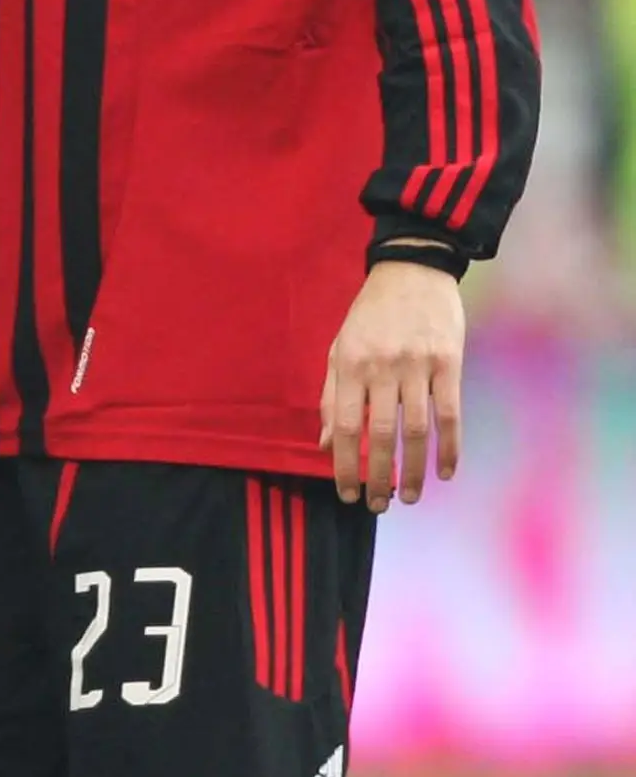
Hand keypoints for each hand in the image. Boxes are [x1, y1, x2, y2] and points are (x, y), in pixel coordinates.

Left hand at [321, 258, 465, 508]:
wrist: (412, 271)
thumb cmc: (370, 316)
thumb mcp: (339, 349)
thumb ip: (332, 396)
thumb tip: (326, 444)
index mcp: (350, 366)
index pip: (346, 427)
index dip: (346, 465)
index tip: (347, 493)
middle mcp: (382, 367)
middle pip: (380, 434)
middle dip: (378, 475)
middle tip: (377, 505)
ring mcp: (418, 365)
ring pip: (416, 429)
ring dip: (415, 469)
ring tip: (411, 497)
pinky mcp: (450, 362)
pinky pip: (451, 413)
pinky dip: (450, 446)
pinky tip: (447, 472)